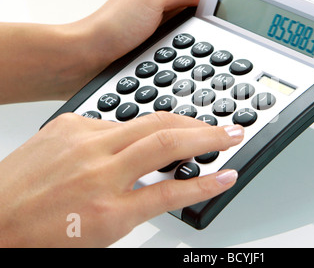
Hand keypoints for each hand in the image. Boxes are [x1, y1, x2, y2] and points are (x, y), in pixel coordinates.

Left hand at [0, 0, 268, 102]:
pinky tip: (215, 50)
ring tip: (243, 27)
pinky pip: (192, 40)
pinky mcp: (162, 46)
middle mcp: (169, 3)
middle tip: (257, 2)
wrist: (85, 58)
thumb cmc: (109, 26)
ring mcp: (166, 25)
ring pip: (203, 19)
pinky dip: (207, 42)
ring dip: (223, 21)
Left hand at [0, 112, 244, 246]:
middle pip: (167, 142)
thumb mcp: (103, 231)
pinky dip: (140, 127)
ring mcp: (82, 140)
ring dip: (182, 122)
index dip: (206, 184)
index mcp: (106, 210)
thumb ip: (140, 205)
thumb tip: (170, 184)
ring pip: (148, 121)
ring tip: (200, 126)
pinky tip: (143, 134)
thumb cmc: (43, 232)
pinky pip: (118, 120)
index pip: (171, 193)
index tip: (228, 174)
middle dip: (207, 135)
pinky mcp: (71, 122)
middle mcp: (96, 170)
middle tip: (230, 132)